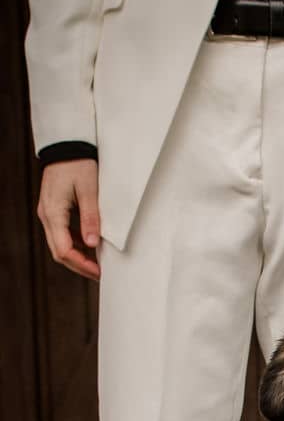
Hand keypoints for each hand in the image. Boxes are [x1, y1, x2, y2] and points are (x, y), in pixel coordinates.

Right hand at [37, 158, 100, 280]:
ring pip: (59, 244)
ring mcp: (49, 214)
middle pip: (59, 252)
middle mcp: (47, 216)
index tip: (99, 272)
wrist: (67, 146)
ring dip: (78, 257)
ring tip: (98, 264)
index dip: (81, 264)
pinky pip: (62, 234)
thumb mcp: (89, 190)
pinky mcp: (54, 210)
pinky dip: (76, 244)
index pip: (63, 249)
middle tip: (100, 274)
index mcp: (53, 213)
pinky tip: (91, 247)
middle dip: (79, 265)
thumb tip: (92, 243)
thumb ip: (91, 217)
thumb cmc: (79, 164)